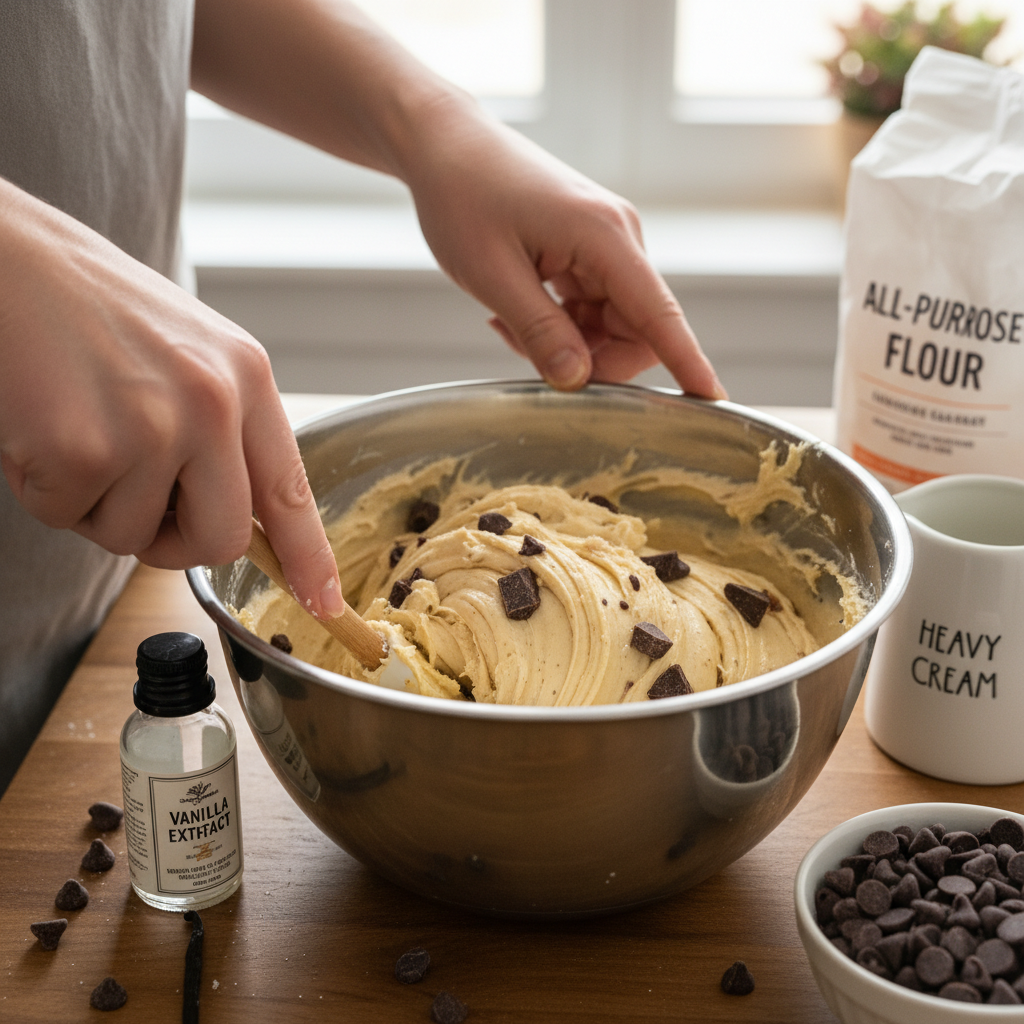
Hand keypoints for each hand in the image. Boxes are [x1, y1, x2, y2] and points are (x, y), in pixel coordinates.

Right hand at [0, 180, 344, 618]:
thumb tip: (240, 519)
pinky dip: (46, 489)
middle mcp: (213, 404)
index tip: (324, 604)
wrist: (4, 256)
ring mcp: (153, 427)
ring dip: (97, 505)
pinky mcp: (85, 449)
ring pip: (134, 536)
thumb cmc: (92, 307)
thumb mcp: (191, 353)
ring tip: (77, 431)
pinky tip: (40, 427)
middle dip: (174, 542)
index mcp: (247, 379)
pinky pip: (69, 517)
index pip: (290, 491)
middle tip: (134, 502)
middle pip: (220, 539)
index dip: (308, 557)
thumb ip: (224, 429)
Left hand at [402, 98, 726, 397]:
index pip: (659, 315)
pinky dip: (558, 324)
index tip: (712, 400)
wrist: (445, 145)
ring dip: (569, 343)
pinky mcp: (586, 250)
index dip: (687, 362)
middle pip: (637, 330)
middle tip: (536, 360)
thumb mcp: (492, 275)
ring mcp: (603, 244)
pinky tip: (515, 312)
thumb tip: (578, 380)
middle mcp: (618, 238)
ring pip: (610, 325)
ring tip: (511, 324)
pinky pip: (589, 309)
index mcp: (604, 237)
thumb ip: (540, 332)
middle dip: (595, 361)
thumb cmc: (463, 196)